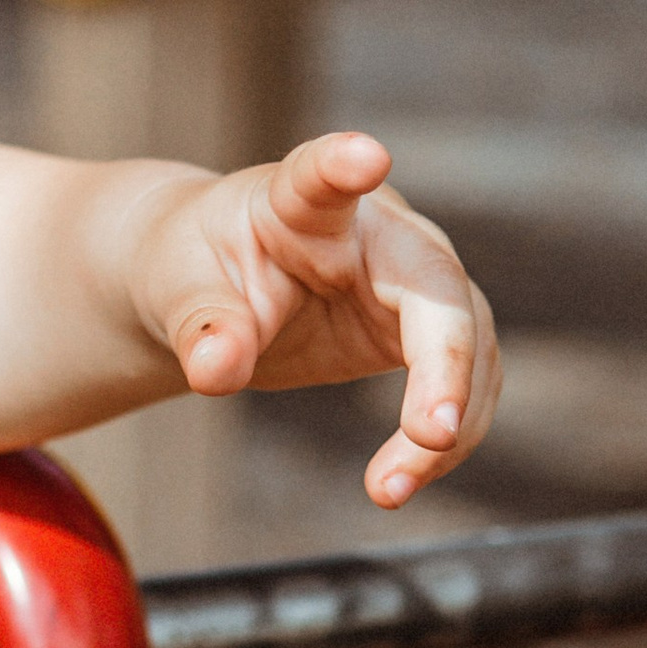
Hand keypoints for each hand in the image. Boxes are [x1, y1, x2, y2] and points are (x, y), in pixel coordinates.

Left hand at [134, 130, 499, 506]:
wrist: (212, 282)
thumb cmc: (195, 269)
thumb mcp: (177, 292)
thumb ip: (202, 328)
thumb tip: (215, 372)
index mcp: (302, 202)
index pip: (323, 177)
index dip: (342, 166)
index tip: (364, 157)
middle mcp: (378, 230)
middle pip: (437, 287)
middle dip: (445, 364)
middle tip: (429, 435)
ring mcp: (413, 278)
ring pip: (469, 344)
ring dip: (448, 424)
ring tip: (389, 490)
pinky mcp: (425, 329)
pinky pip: (465, 383)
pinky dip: (442, 441)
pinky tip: (402, 481)